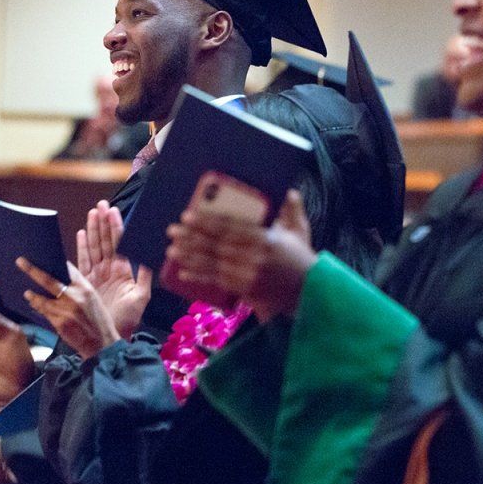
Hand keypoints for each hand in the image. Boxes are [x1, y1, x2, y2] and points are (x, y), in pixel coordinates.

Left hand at [18, 258, 120, 359]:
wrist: (103, 344)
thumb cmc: (99, 321)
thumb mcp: (94, 300)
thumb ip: (79, 290)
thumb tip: (62, 281)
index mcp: (86, 289)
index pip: (68, 270)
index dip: (56, 263)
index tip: (43, 256)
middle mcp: (75, 297)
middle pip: (49, 280)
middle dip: (32, 270)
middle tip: (20, 262)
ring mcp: (66, 311)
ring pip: (43, 300)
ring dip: (32, 295)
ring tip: (26, 293)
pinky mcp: (60, 324)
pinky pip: (45, 313)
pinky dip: (38, 308)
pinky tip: (34, 306)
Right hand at [79, 200, 151, 338]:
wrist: (110, 338)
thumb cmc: (128, 320)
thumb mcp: (140, 297)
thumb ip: (144, 275)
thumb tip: (152, 254)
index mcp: (124, 270)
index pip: (120, 243)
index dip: (116, 226)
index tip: (113, 210)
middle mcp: (110, 269)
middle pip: (106, 241)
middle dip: (103, 223)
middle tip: (100, 205)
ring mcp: (97, 275)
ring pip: (95, 247)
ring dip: (93, 230)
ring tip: (92, 214)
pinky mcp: (85, 282)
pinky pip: (83, 261)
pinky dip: (81, 247)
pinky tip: (81, 234)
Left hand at [165, 189, 317, 320]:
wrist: (310, 292)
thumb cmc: (302, 258)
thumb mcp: (300, 231)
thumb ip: (292, 210)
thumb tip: (290, 191)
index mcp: (267, 239)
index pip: (231, 228)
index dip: (208, 222)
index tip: (189, 215)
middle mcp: (256, 258)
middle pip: (217, 245)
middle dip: (193, 237)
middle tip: (173, 229)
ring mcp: (249, 275)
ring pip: (214, 264)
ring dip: (191, 256)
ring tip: (172, 248)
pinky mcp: (246, 290)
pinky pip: (218, 281)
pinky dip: (199, 276)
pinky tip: (183, 271)